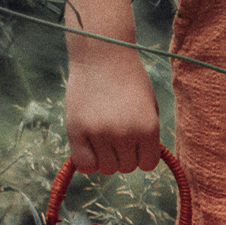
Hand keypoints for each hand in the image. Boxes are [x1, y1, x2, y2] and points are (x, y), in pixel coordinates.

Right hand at [64, 46, 160, 173]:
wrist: (102, 56)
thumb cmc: (129, 81)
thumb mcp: (149, 108)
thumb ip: (147, 136)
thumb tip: (141, 163)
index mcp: (148, 129)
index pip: (148, 164)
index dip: (142, 155)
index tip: (135, 142)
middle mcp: (125, 134)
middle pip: (126, 167)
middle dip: (123, 155)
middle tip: (117, 134)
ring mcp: (99, 133)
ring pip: (106, 168)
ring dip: (106, 158)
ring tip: (103, 137)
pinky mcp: (76, 130)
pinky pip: (84, 165)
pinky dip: (87, 162)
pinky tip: (89, 147)